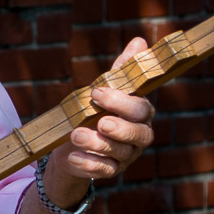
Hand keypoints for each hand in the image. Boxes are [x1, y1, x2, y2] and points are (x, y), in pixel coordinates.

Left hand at [42, 38, 156, 206]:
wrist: (71, 142)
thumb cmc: (93, 110)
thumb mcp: (104, 90)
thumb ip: (121, 70)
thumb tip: (139, 41)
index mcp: (140, 113)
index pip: (141, 108)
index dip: (121, 101)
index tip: (97, 92)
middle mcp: (139, 135)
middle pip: (139, 133)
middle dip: (118, 127)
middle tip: (99, 121)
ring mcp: (127, 155)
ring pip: (119, 152)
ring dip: (97, 144)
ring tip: (76, 135)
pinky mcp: (111, 170)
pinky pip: (104, 171)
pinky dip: (88, 164)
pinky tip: (73, 157)